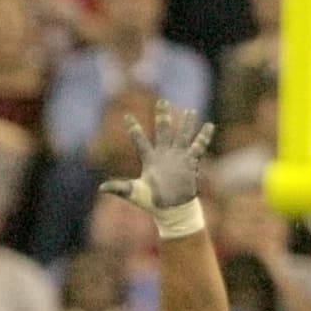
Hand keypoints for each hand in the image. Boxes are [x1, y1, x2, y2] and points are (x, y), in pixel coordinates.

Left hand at [100, 98, 213, 212]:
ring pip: (182, 135)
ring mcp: (178, 157)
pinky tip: (209, 126)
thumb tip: (101, 188)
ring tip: (190, 111)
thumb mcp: (134, 193)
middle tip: (162, 101)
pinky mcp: (190, 162)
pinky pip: (198, 147)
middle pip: (163, 130)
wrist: (171, 209)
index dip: (133, 128)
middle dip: (163, 116)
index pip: (139, 140)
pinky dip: (203, 137)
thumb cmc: (151, 202)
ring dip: (186, 124)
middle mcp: (164, 154)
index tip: (127, 115)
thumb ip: (119, 188)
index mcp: (149, 159)